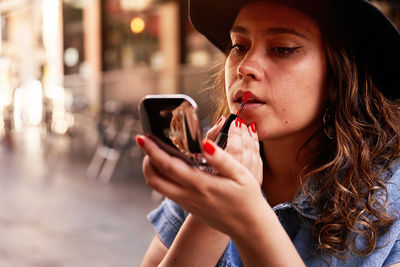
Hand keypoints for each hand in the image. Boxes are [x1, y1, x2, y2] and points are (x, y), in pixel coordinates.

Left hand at [137, 135, 267, 236]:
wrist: (248, 227)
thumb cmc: (247, 199)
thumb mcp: (241, 175)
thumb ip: (221, 158)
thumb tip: (204, 143)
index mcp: (200, 184)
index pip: (168, 165)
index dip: (152, 150)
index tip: (143, 137)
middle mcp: (189, 195)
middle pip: (154, 179)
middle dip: (146, 160)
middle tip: (148, 144)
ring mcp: (187, 203)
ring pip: (158, 187)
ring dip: (152, 169)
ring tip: (157, 153)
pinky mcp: (189, 207)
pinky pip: (167, 191)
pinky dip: (162, 177)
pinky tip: (171, 167)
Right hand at [206, 116, 262, 184]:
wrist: (220, 195)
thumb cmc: (206, 174)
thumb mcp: (203, 155)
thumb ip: (212, 136)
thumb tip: (222, 121)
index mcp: (224, 173)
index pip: (234, 149)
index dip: (235, 133)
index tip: (233, 121)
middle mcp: (239, 178)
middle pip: (246, 149)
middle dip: (243, 132)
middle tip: (239, 121)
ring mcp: (250, 180)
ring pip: (254, 154)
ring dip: (250, 137)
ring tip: (246, 127)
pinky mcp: (256, 181)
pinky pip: (259, 160)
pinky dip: (256, 147)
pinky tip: (253, 138)